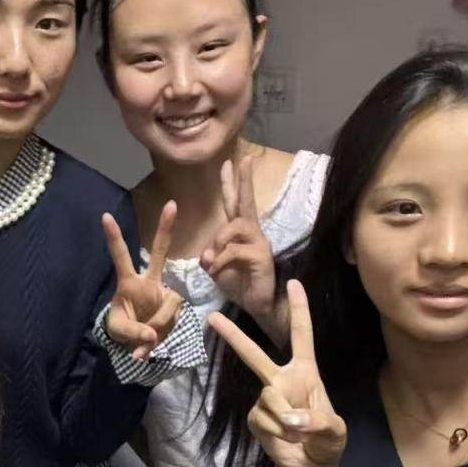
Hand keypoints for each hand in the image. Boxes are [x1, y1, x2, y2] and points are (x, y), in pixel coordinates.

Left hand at [103, 201, 183, 360]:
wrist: (139, 344)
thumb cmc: (124, 330)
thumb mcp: (119, 331)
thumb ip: (133, 333)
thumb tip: (151, 335)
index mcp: (128, 283)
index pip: (121, 256)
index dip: (114, 237)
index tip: (105, 216)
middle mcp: (150, 283)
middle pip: (160, 252)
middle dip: (166, 229)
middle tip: (171, 204)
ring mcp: (165, 294)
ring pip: (169, 304)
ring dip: (157, 324)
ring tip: (144, 340)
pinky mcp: (175, 308)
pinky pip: (171, 321)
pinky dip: (160, 335)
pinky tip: (150, 345)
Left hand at [200, 156, 279, 335]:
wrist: (257, 306)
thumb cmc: (239, 285)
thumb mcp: (216, 269)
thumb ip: (209, 257)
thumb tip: (206, 253)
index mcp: (240, 233)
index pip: (235, 204)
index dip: (232, 184)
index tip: (228, 163)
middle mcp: (252, 233)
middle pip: (246, 202)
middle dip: (243, 181)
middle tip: (243, 160)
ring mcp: (259, 243)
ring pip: (236, 226)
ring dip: (219, 240)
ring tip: (213, 258)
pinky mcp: (261, 257)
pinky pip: (234, 251)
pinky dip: (220, 260)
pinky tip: (216, 270)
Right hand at [209, 279, 345, 466]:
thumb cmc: (327, 442)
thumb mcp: (334, 431)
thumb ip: (317, 421)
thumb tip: (291, 418)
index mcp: (305, 372)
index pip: (302, 335)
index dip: (299, 309)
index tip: (293, 282)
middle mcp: (282, 380)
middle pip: (255, 354)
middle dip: (234, 336)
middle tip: (211, 317)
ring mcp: (266, 398)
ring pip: (268, 397)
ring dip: (286, 419)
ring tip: (298, 434)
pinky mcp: (255, 417)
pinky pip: (262, 418)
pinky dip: (277, 431)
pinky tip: (285, 439)